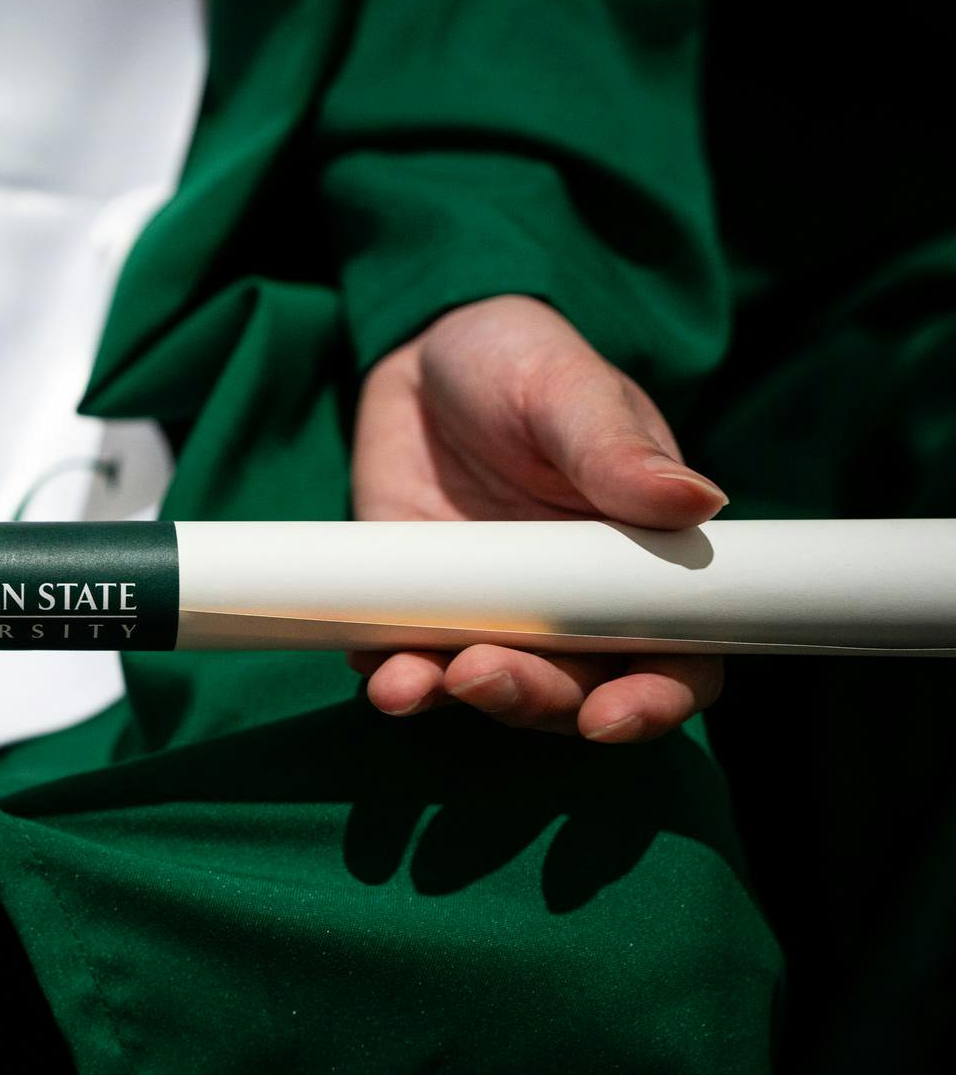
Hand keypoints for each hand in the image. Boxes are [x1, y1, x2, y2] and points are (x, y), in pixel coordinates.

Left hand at [349, 295, 726, 742]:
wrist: (425, 358)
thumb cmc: (524, 362)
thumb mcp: (570, 391)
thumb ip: (619, 450)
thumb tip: (698, 501)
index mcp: (644, 564)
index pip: (675, 659)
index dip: (654, 701)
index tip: (614, 717)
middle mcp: (575, 608)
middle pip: (576, 693)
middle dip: (535, 701)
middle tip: (483, 674)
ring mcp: (496, 613)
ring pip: (493, 689)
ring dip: (457, 697)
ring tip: (414, 680)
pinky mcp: (423, 608)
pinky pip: (412, 663)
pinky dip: (396, 678)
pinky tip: (376, 672)